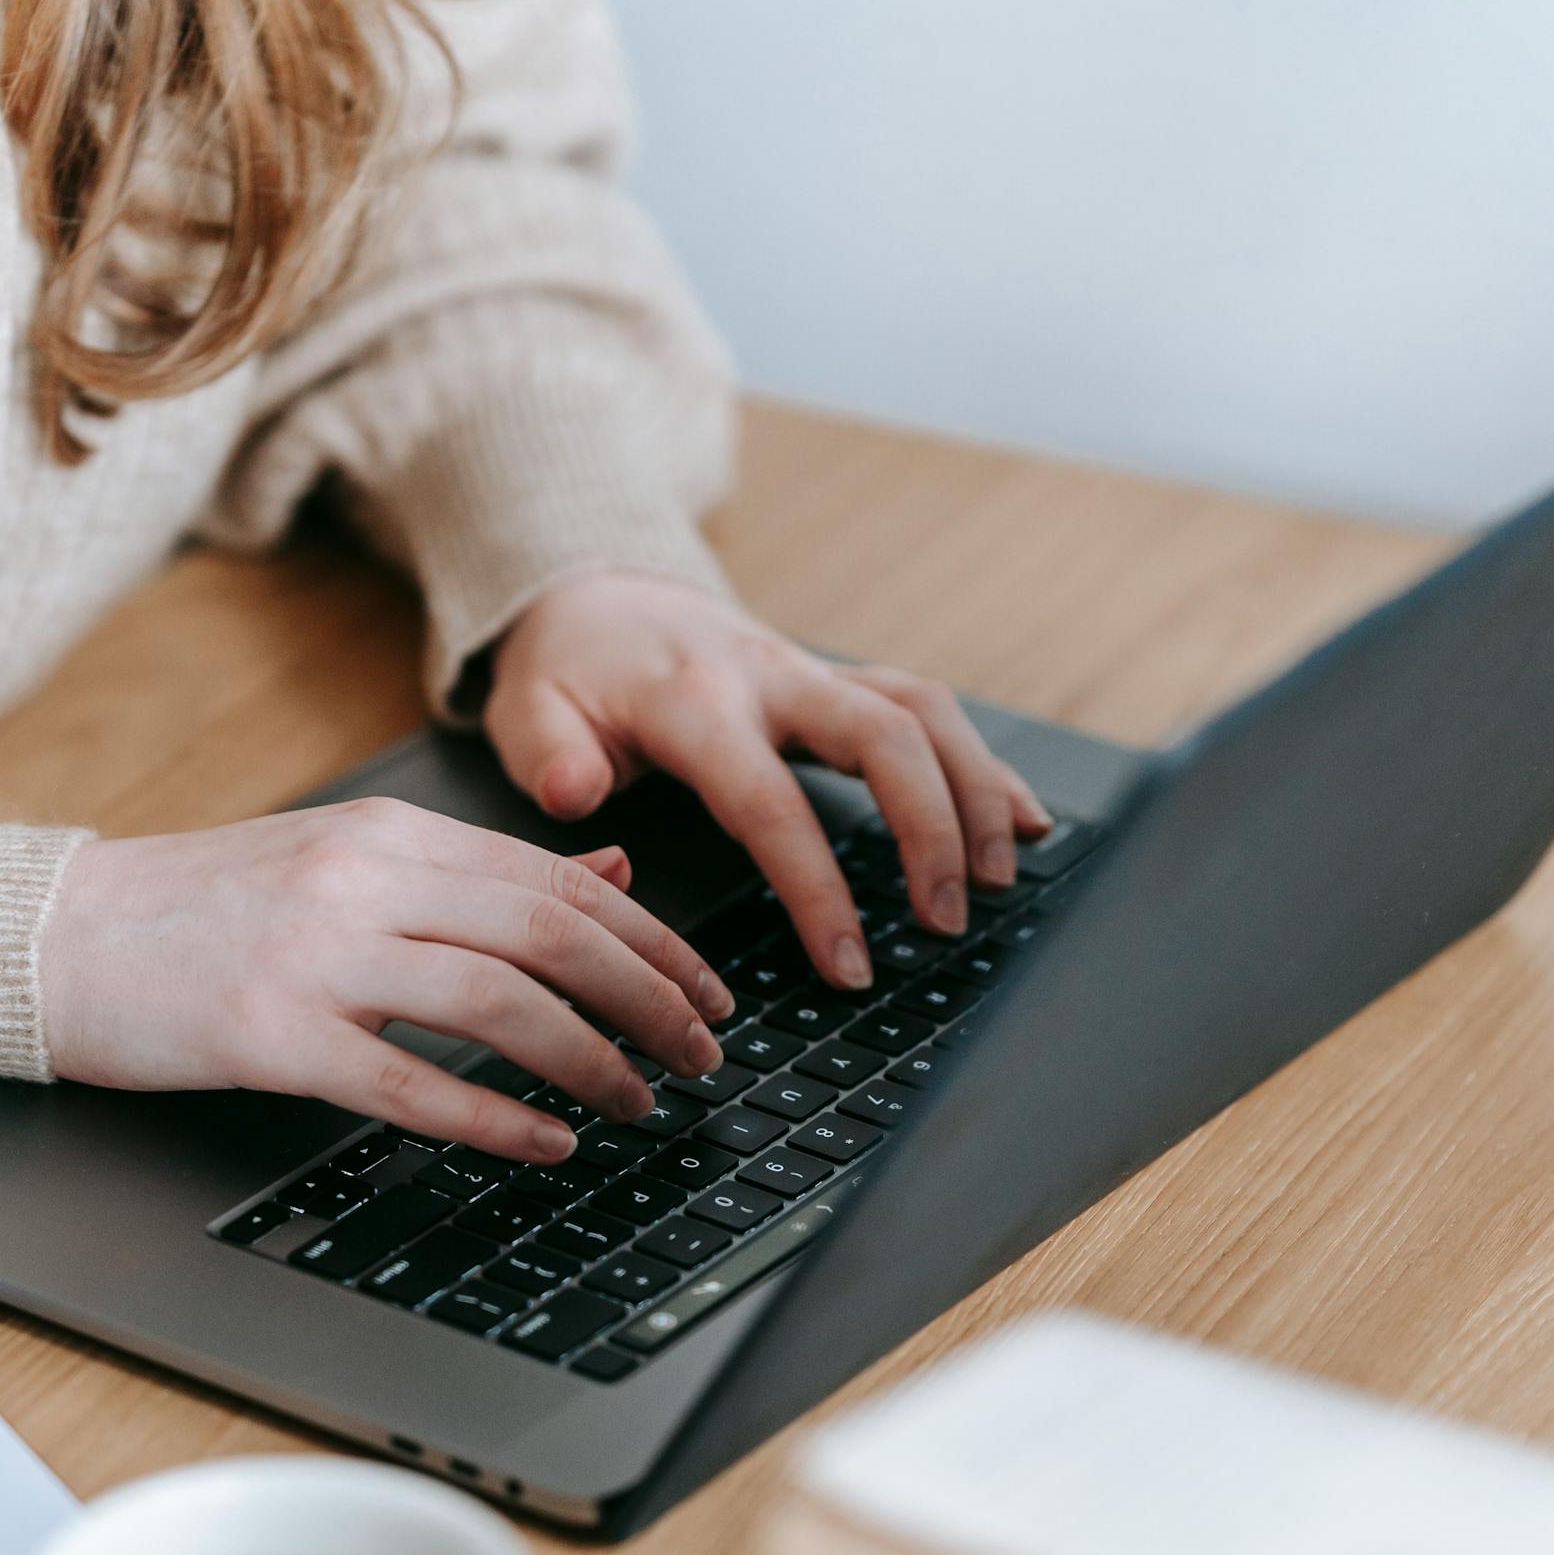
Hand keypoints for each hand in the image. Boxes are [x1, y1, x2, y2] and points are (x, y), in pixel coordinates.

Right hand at [39, 799, 732, 1161]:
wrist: (58, 937)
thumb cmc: (204, 909)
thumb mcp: (350, 860)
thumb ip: (480, 870)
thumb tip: (613, 864)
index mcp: (392, 837)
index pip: (562, 880)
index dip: (655, 942)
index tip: (712, 994)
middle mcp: (365, 884)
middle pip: (552, 935)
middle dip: (650, 1000)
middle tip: (706, 1057)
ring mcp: (317, 958)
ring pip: (500, 1004)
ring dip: (590, 1061)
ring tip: (641, 1105)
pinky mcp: (271, 1036)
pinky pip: (409, 1082)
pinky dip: (494, 1118)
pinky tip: (547, 1145)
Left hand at [486, 572, 1050, 990]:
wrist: (596, 591)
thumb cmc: (568, 670)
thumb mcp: (526, 710)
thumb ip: (550, 756)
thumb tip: (582, 794)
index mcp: (695, 700)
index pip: (771, 801)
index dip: (817, 887)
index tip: (850, 963)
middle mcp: (772, 677)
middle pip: (884, 735)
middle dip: (930, 830)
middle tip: (945, 920)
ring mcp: (814, 674)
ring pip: (924, 712)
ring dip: (976, 792)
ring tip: (999, 879)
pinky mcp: (840, 683)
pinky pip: (930, 711)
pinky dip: (984, 764)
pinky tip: (1028, 820)